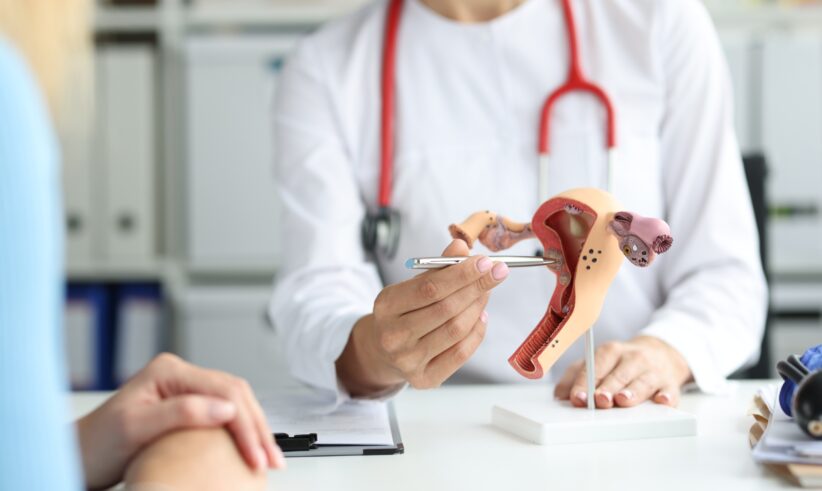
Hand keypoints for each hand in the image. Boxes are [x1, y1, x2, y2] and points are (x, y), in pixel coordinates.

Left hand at [76, 353, 284, 489]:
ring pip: (236, 403)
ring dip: (255, 430)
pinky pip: (225, 414)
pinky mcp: (188, 408)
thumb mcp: (136, 427)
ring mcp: (185, 390)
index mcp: (170, 370)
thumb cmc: (98, 444)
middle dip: (258, 427)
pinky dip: (242, 433)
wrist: (78, 457)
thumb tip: (226, 408)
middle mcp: (181, 375)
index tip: (256, 455)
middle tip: (272, 461)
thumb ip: (181, 412)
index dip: (245, 424)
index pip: (224, 390)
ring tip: (270, 459)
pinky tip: (251, 450)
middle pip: (236, 393)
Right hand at [337, 239, 508, 394]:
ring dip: (478, 307)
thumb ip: (437, 267)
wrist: (383, 351)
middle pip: (446, 309)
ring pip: (456, 330)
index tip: (485, 261)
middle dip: (477, 287)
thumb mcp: (411, 286)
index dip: (461, 274)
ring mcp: (408, 360)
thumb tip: (461, 247)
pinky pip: (461, 353)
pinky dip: (477, 332)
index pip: (430, 288)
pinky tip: (481, 317)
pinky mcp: (424, 378)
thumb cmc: (403, 312)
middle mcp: (393, 335)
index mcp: (386, 306)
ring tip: (486, 292)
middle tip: (497, 272)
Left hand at [554, 336, 692, 407]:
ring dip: (632, 392)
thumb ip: (575, 377)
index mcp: (610, 351)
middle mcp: (632, 358)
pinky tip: (662, 401)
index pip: (595, 367)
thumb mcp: (597, 363)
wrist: (660, 353)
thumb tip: (560, 395)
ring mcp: (653, 370)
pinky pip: (670, 390)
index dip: (585, 383)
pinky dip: (667, 396)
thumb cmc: (622, 363)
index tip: (578, 397)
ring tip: (623, 400)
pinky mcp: (670, 383)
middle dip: (608, 388)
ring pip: (642, 381)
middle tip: (599, 400)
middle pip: (618, 374)